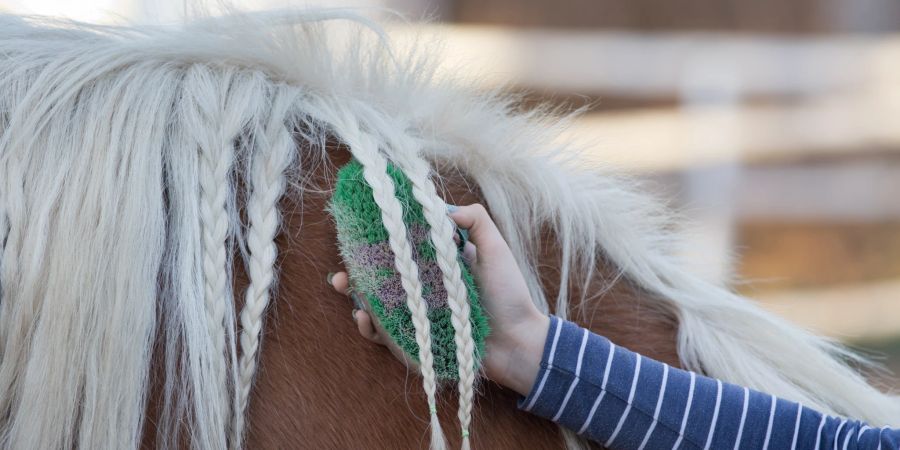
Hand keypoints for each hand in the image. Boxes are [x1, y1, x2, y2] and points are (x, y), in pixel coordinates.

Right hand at [329, 204, 549, 395]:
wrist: (519, 343)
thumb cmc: (509, 295)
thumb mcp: (496, 249)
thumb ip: (475, 221)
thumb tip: (439, 208)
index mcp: (439, 264)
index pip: (403, 249)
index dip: (379, 242)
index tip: (360, 231)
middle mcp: (426, 288)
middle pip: (382, 277)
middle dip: (357, 272)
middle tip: (341, 271)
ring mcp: (420, 315)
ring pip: (378, 305)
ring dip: (357, 298)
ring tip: (346, 290)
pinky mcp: (419, 340)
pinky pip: (387, 334)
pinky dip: (371, 328)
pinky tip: (364, 318)